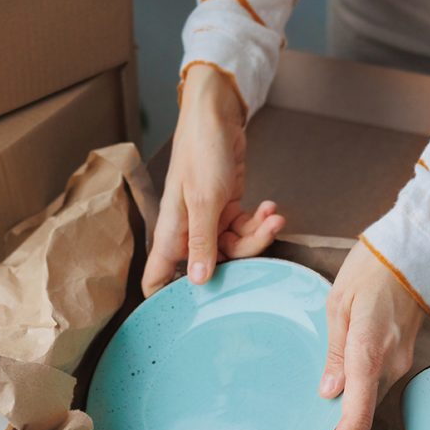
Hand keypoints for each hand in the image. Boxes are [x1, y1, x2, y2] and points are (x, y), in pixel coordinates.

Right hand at [142, 65, 284, 296]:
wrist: (217, 114)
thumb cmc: (201, 151)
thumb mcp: (204, 200)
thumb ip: (203, 242)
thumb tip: (199, 282)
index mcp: (171, 233)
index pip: (157, 279)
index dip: (167, 299)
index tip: (190, 316)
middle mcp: (187, 232)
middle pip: (212, 267)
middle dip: (243, 255)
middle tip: (263, 234)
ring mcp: (208, 221)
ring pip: (235, 248)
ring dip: (258, 233)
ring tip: (273, 214)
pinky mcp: (227, 208)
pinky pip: (244, 228)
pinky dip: (259, 220)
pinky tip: (269, 206)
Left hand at [314, 241, 425, 429]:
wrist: (416, 251)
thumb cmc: (372, 268)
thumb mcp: (338, 305)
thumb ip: (335, 353)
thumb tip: (328, 393)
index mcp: (369, 354)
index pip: (355, 417)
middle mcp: (390, 366)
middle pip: (362, 416)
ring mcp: (400, 362)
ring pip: (369, 402)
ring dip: (346, 421)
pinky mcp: (401, 355)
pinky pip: (376, 386)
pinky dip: (357, 400)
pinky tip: (337, 401)